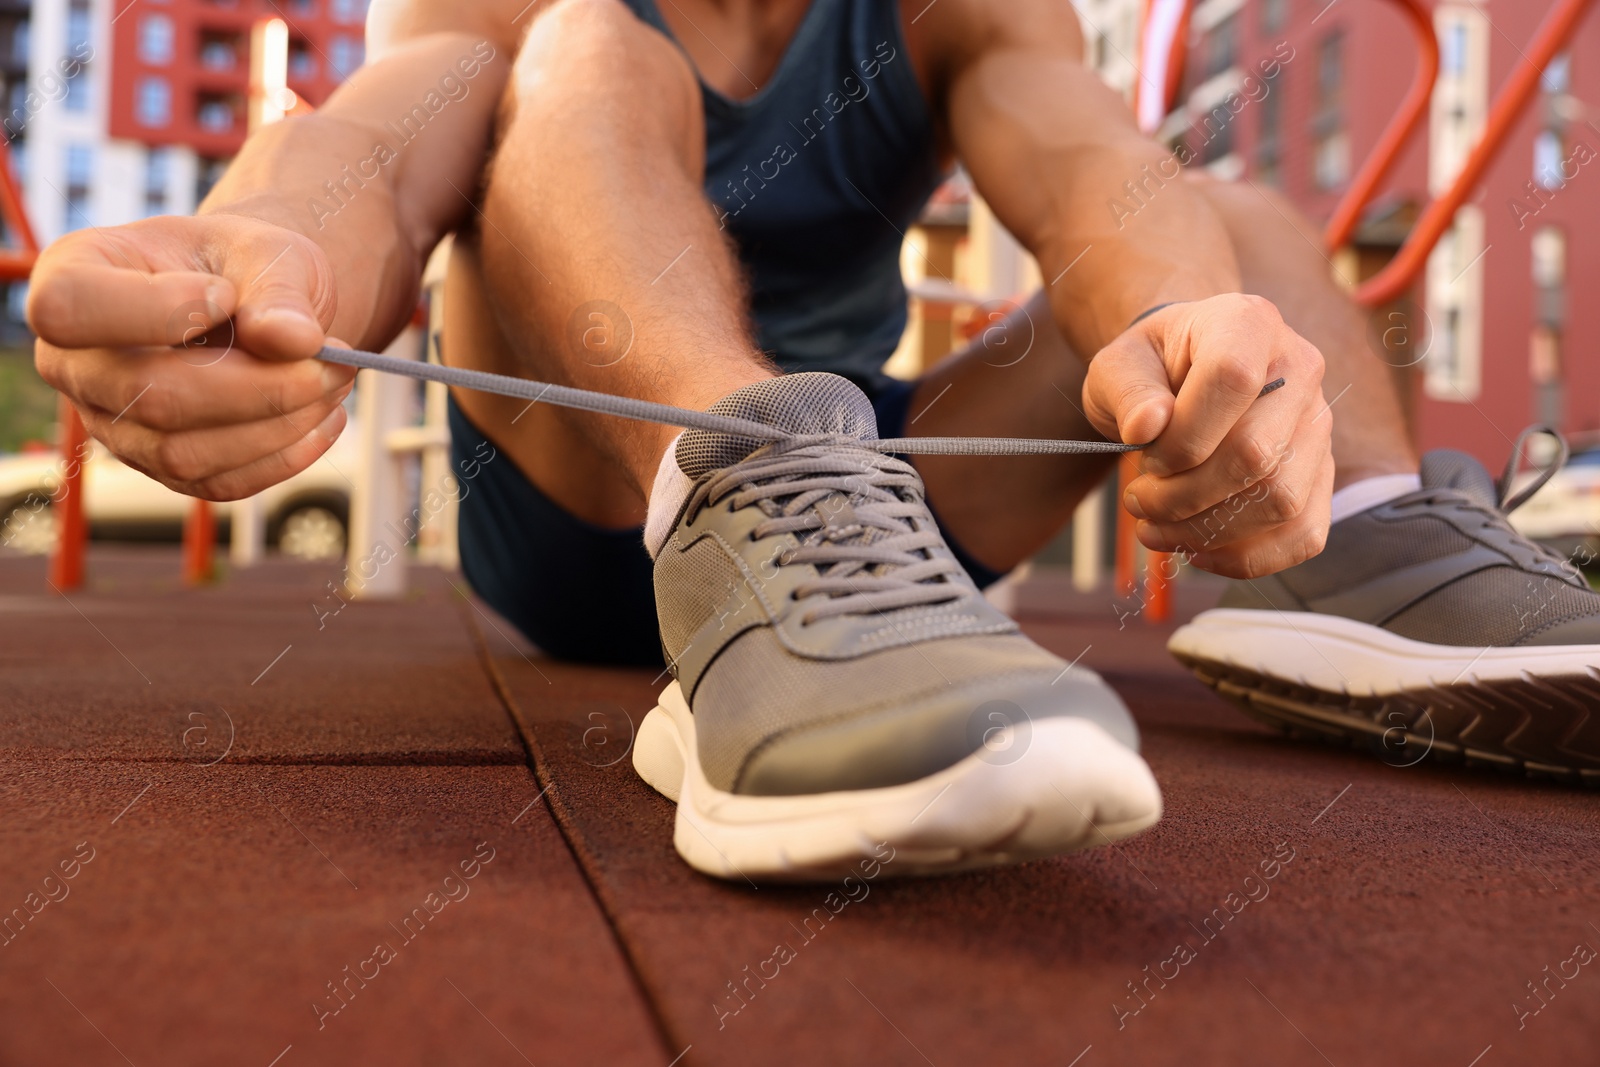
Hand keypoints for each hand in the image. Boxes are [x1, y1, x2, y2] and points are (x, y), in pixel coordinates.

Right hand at [29, 214, 355, 500]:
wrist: (252, 305)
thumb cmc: (241, 267)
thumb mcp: (265, 251)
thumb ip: (277, 289)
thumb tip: (293, 341)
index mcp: (71, 276)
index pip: (69, 309)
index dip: (153, 310)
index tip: (227, 296)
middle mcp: (74, 361)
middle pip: (148, 395)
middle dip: (258, 386)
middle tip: (334, 359)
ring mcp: (111, 423)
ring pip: (184, 452)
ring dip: (279, 425)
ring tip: (335, 382)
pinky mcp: (160, 465)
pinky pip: (218, 482)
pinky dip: (285, 456)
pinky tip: (324, 419)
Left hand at [1082, 294, 1333, 577]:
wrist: (1178, 375)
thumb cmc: (1149, 369)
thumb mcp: (1116, 366)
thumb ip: (1127, 392)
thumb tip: (1146, 428)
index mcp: (1249, 324)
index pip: (1232, 380)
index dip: (1182, 435)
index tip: (1144, 453)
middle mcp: (1300, 369)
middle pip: (1258, 455)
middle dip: (1183, 496)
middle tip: (1139, 500)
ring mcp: (1317, 424)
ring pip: (1281, 502)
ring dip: (1207, 530)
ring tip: (1155, 524)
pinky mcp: (1320, 475)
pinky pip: (1303, 535)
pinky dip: (1246, 557)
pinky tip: (1196, 548)